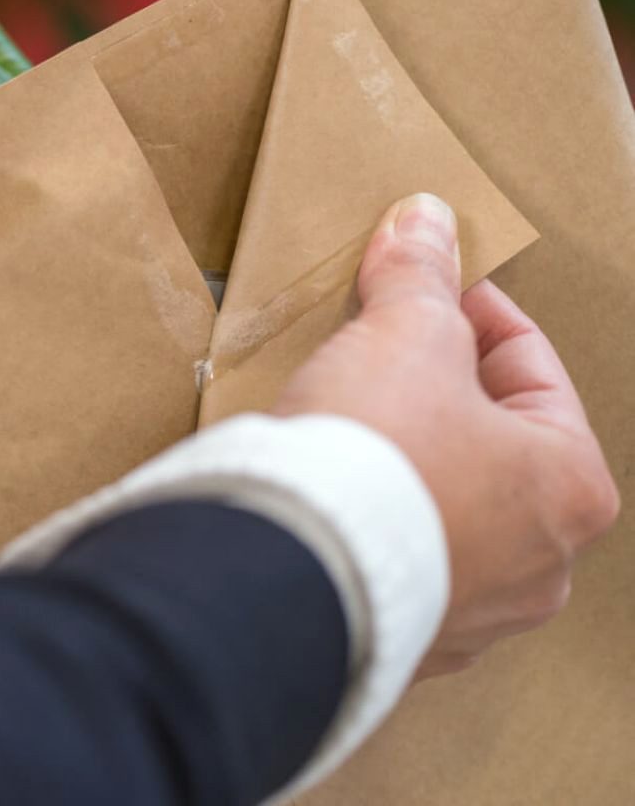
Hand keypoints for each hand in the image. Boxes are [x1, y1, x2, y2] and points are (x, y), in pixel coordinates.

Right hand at [272, 194, 618, 676]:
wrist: (288, 567)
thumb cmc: (376, 456)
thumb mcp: (402, 335)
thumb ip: (420, 277)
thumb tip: (425, 221)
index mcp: (572, 488)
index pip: (531, 370)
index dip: (474, 312)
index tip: (428, 288)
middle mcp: (541, 565)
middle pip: (494, 445)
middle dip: (440, 392)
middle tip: (383, 349)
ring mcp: (471, 613)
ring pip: (448, 509)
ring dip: (411, 463)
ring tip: (350, 421)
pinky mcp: (401, 639)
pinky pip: (395, 561)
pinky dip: (373, 522)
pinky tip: (333, 491)